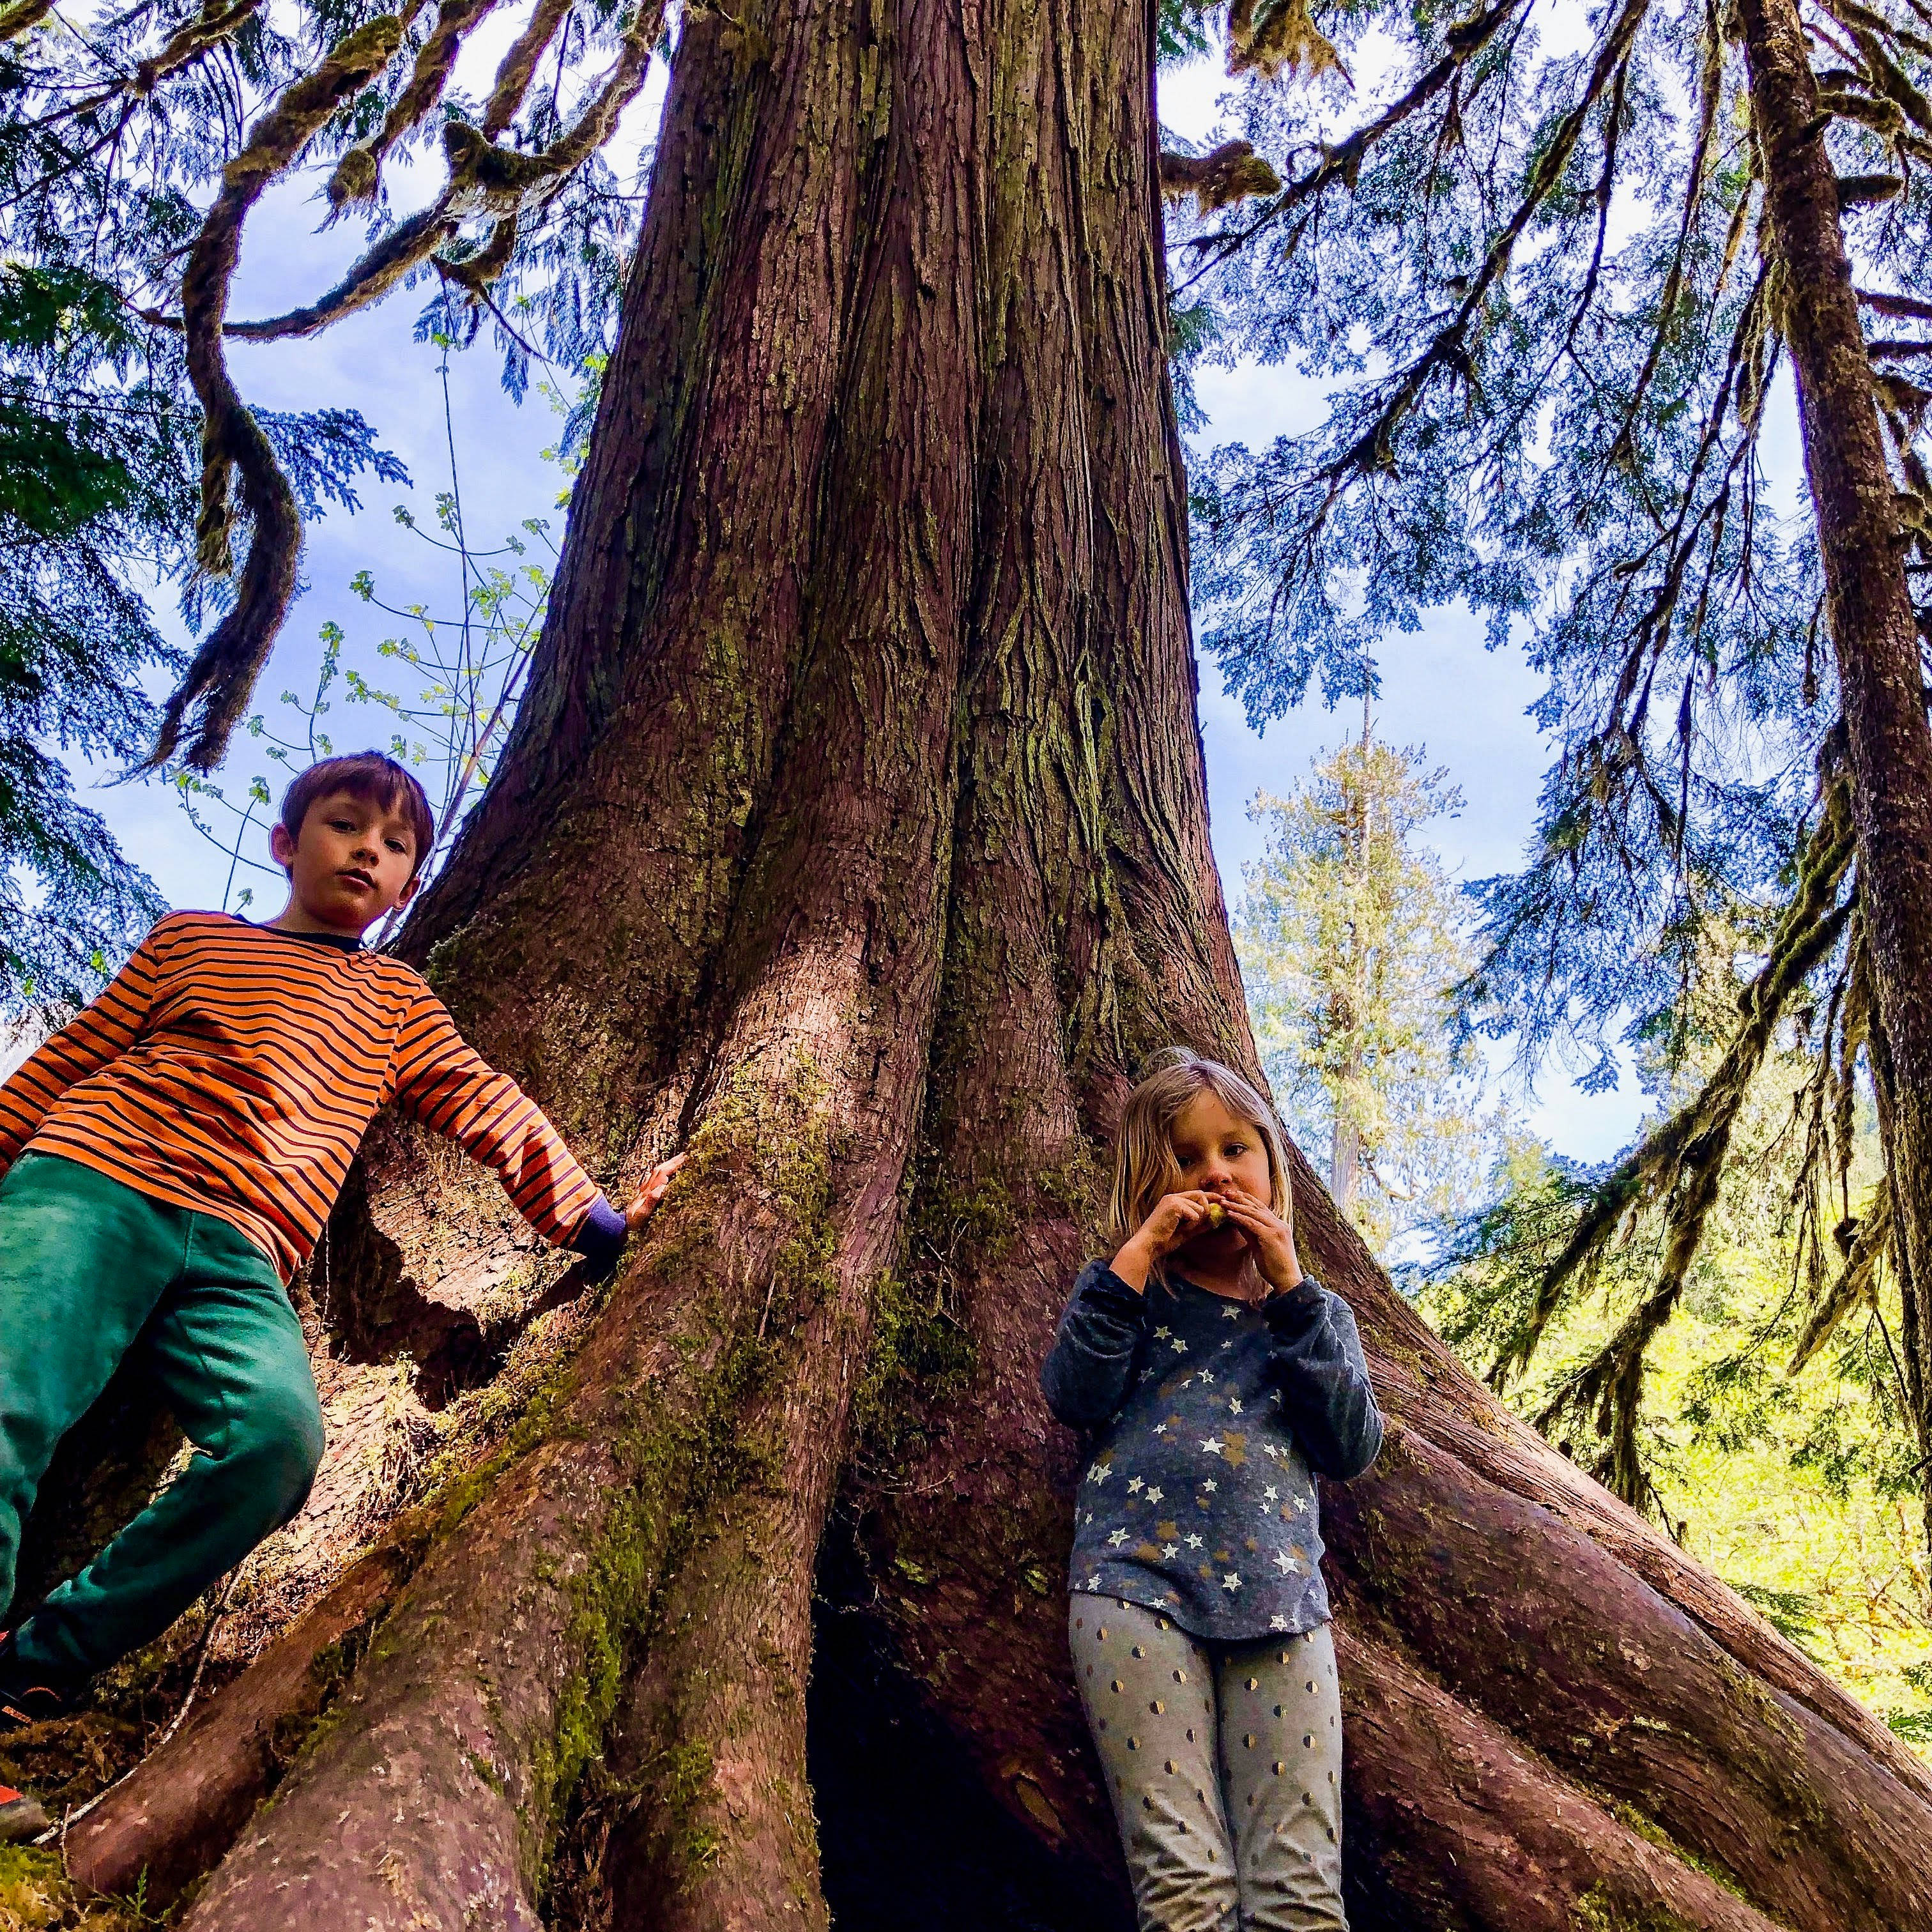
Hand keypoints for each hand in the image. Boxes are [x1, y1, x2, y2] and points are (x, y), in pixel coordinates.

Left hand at [622, 1153, 686, 1233]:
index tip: (684, 1159)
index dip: (673, 1166)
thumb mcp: (643, 1213)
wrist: (621, 1223)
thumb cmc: (634, 1220)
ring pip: (656, 1172)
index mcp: (649, 1190)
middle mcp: (646, 1187)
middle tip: (683, 1155)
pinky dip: (660, 1172)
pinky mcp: (643, 1193)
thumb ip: (651, 1200)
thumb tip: (660, 1189)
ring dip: (666, 1164)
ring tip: (676, 1161)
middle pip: (659, 1169)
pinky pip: (652, 1178)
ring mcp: (644, 1189)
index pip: (663, 1173)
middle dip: (672, 1161)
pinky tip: (660, 1173)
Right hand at [1109, 1190, 1226, 1291]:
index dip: (1210, 1196)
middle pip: (1200, 1195)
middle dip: (1207, 1208)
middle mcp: (1173, 1197)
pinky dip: (1191, 1224)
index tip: (1221, 1199)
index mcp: (1174, 1201)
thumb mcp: (1186, 1232)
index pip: (1196, 1194)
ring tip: (1186, 1228)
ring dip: (1197, 1220)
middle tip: (1208, 1221)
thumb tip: (1215, 1221)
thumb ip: (1199, 1225)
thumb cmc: (1164, 1240)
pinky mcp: (1174, 1205)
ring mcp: (1173, 1200)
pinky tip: (1180, 1228)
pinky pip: (1195, 1214)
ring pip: (1199, 1206)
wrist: (1149, 1245)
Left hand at [1210, 1177, 1303, 1296]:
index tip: (1233, 1195)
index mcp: (1279, 1225)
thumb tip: (1238, 1222)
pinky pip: (1251, 1223)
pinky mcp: (1270, 1236)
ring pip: (1253, 1213)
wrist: (1287, 1280)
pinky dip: (1239, 1217)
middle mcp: (1279, 1223)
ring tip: (1223, 1201)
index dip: (1247, 1200)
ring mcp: (1276, 1229)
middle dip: (1240, 1198)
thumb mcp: (1260, 1245)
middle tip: (1226, 1192)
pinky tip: (1229, 1214)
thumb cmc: (1274, 1266)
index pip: (1261, 1207)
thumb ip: (1251, 1233)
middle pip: (1256, 1206)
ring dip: (1236, 1205)